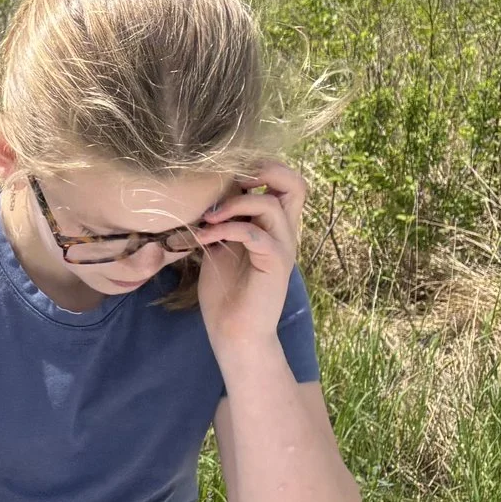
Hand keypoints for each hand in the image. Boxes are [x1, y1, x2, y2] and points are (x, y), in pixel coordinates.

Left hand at [194, 160, 305, 359]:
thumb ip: (222, 219)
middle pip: (295, 183)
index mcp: (274, 225)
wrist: (234, 331)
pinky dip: (227, 228)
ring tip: (207, 217)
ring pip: (271, 205)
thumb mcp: (220, 245)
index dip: (260, 170)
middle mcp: (284, 232)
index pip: (284, 182)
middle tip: (231, 183)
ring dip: (234, 204)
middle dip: (263, 172)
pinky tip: (205, 237)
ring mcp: (282, 247)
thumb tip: (205, 193)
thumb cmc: (225, 291)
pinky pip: (254, 234)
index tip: (225, 179)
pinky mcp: (275, 264)